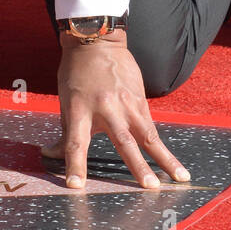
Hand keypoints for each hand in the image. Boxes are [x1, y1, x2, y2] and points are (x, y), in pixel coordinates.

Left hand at [43, 31, 190, 189]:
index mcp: (80, 110)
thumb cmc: (76, 74)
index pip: (75, 143)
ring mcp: (126, 104)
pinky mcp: (140, 100)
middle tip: (149, 187)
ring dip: (165, 158)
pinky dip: (161, 146)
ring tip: (180, 178)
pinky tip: (173, 164)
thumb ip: (64, 133)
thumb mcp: (66, 101)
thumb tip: (50, 155)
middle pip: (123, 141)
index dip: (75, 165)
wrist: (96, 43)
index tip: (75, 186)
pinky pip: (151, 127)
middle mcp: (106, 108)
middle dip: (136, 166)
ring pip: (148, 135)